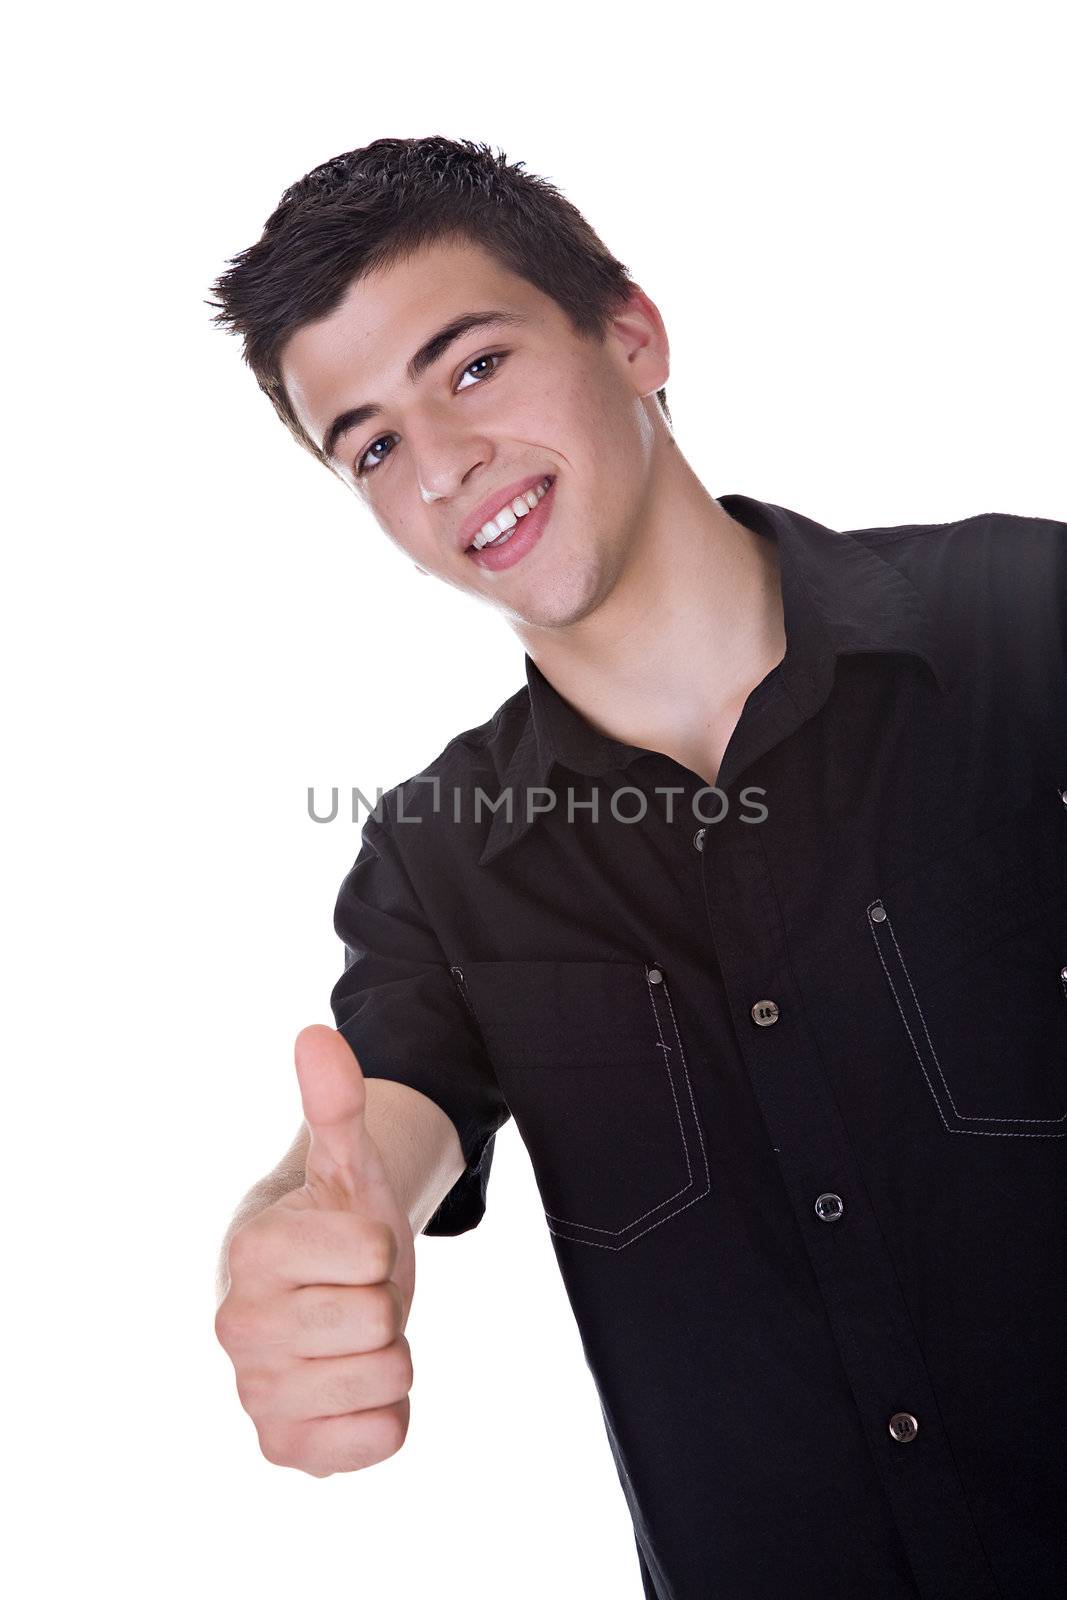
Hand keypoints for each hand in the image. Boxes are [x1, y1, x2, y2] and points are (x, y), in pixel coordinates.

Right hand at [215, 1025, 416, 1475]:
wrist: (310, 1297)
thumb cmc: (332, 1223)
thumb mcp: (345, 1161)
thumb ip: (335, 1102)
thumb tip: (316, 1035)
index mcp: (254, 1252)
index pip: (373, 1256)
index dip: (379, 1247)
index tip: (351, 1247)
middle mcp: (240, 1328)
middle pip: (382, 1323)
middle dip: (385, 1304)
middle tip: (354, 1294)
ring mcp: (259, 1394)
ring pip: (388, 1381)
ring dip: (389, 1356)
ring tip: (351, 1335)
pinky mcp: (284, 1449)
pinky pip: (384, 1439)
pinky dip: (386, 1415)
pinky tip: (351, 1385)